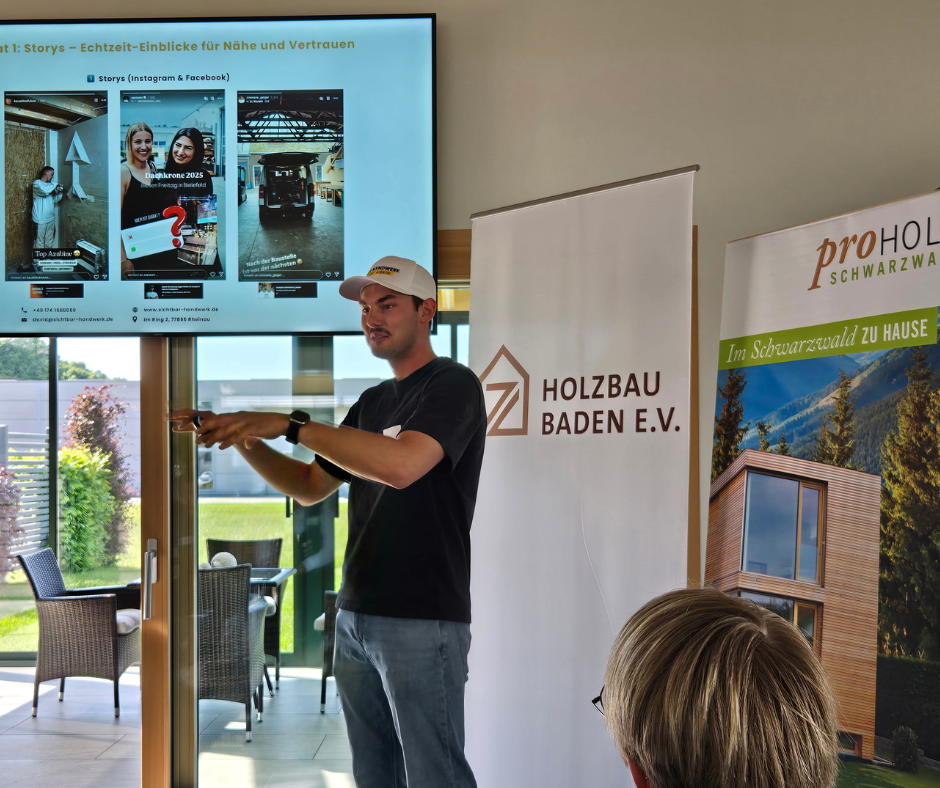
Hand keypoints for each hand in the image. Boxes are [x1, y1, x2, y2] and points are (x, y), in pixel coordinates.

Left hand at [165, 409, 288, 449]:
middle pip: (219, 422)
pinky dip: (228, 441)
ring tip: (203, 443)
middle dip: (206, 428)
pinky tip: (221, 447)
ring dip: (213, 437)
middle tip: (194, 435)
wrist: (283, 423)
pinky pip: (237, 436)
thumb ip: (247, 437)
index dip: (208, 424)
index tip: (196, 429)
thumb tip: (245, 444)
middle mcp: (239, 417)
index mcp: (239, 416)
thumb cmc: (269, 427)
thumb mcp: (255, 432)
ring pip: (226, 429)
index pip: (220, 420)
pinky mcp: (252, 428)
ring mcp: (245, 422)